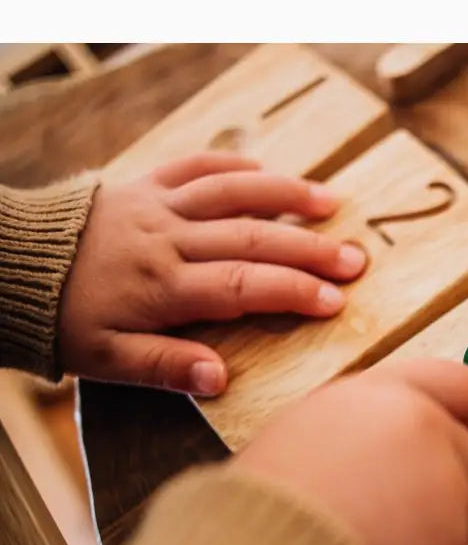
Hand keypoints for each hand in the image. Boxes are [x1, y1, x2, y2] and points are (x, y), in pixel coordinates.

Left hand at [58, 153, 366, 395]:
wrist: (7, 267)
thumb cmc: (62, 321)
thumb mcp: (105, 360)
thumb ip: (165, 368)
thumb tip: (222, 379)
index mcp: (163, 287)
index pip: (243, 287)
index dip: (293, 292)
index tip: (336, 301)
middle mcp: (168, 239)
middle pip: (251, 239)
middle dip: (309, 249)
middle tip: (356, 258)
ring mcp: (158, 205)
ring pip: (232, 193)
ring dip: (285, 196)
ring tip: (330, 201)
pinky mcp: (144, 184)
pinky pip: (194, 165)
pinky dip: (233, 165)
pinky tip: (267, 170)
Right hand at [233, 359, 467, 544]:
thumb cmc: (272, 498)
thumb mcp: (308, 425)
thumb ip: (365, 416)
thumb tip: (396, 424)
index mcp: (390, 397)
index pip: (460, 383)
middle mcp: (429, 436)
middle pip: (460, 447)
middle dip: (436, 469)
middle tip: (385, 495)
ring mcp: (447, 494)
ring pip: (456, 503)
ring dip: (427, 517)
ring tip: (364, 532)